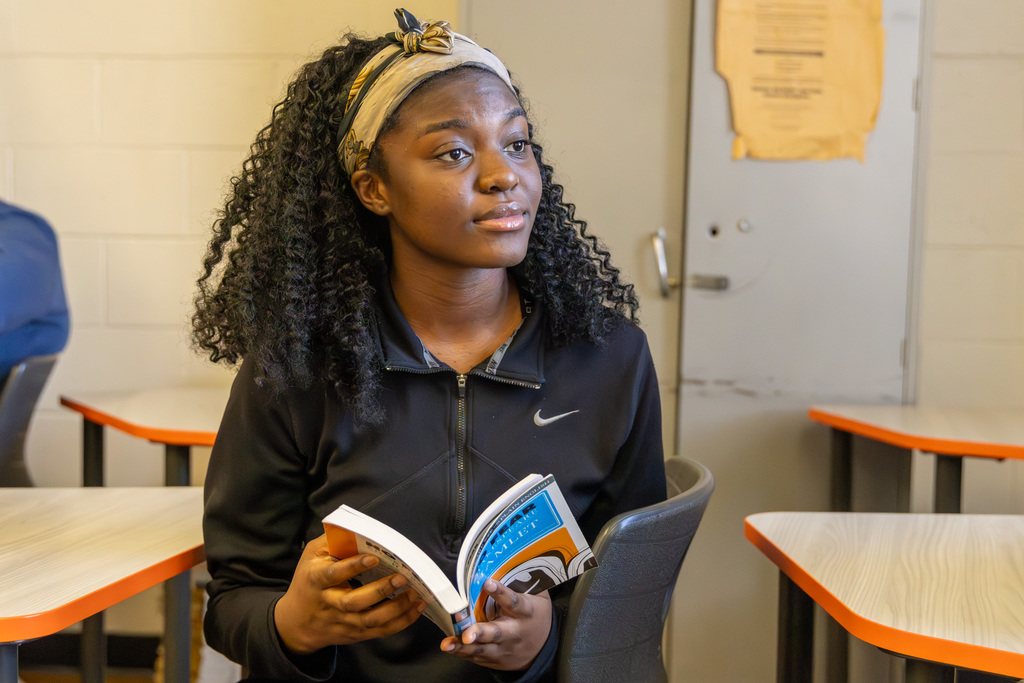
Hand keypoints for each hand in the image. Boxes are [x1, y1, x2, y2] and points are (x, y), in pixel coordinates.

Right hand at [273, 534, 425, 654]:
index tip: (374, 557)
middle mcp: (330, 603)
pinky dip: (401, 622)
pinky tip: (416, 608)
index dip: (353, 567)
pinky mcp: (356, 633)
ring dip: (396, 608)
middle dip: (380, 590)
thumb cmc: (308, 581)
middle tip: (401, 577)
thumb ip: (331, 540)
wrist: (297, 623)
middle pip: (354, 602)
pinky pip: (380, 631)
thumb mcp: (311, 556)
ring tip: (414, 593)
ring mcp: (344, 621)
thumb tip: (356, 526)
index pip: (334, 575)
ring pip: (371, 620)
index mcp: (316, 580)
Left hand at [440, 579, 551, 670]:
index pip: (513, 602)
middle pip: (496, 633)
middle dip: (480, 633)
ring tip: (448, 644)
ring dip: (464, 647)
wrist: (543, 647)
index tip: (487, 583)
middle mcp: (515, 632)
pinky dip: (463, 652)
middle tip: (467, 634)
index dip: (501, 593)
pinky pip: (477, 657)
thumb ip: (524, 583)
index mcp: (526, 612)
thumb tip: (508, 561)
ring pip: (483, 649)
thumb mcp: (538, 597)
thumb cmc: (536, 615)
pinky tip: (450, 647)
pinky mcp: (496, 659)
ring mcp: (505, 648)